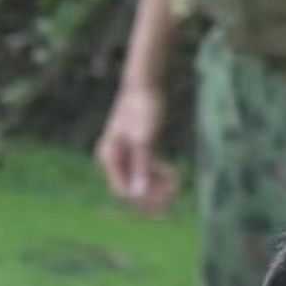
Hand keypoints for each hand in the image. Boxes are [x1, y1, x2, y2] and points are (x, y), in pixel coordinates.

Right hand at [95, 86, 178, 213]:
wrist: (145, 84)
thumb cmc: (143, 108)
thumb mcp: (144, 138)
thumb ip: (141, 165)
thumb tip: (138, 193)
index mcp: (109, 156)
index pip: (122, 189)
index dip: (142, 198)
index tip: (163, 199)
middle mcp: (114, 158)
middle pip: (131, 187)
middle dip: (150, 196)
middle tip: (172, 201)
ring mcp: (125, 153)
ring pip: (139, 180)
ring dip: (157, 187)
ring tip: (176, 189)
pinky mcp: (137, 148)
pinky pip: (146, 168)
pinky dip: (159, 174)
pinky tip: (174, 177)